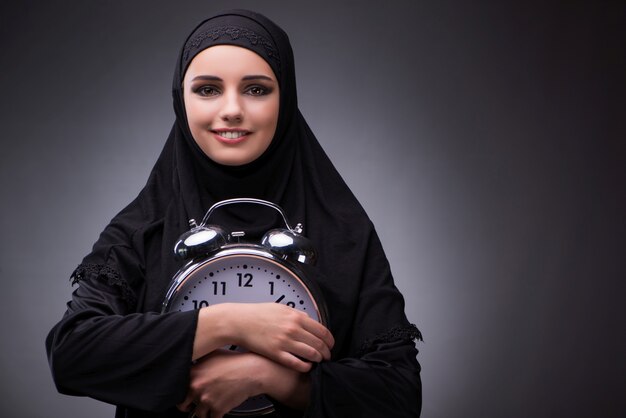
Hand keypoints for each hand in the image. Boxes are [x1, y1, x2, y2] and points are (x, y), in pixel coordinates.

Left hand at [177, 349, 311, 417]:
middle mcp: (196, 387)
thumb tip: (192, 360)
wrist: (252, 371)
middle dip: (188, 407)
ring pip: (198, 414)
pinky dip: (216, 416)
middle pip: (182, 405)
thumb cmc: (235, 361)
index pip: (178, 389)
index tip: (185, 395)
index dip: (182, 393)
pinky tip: (220, 409)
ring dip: (204, 412)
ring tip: (211, 405)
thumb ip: (198, 360)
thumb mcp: (213, 354)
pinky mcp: (217, 409)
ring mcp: (206, 399)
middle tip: (191, 406)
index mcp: (193, 373)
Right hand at [227, 303, 333, 371]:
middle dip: (326, 352)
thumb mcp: (280, 308)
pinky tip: (306, 366)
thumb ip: (296, 313)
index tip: (330, 345)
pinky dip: (305, 366)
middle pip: (319, 344)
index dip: (330, 340)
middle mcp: (293, 329)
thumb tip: (309, 319)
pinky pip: (296, 363)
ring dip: (318, 359)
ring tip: (318, 361)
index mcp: (296, 317)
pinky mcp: (276, 353)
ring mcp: (285, 342)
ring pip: (311, 354)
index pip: (322, 331)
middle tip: (327, 356)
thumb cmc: (257, 314)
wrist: (239, 321)